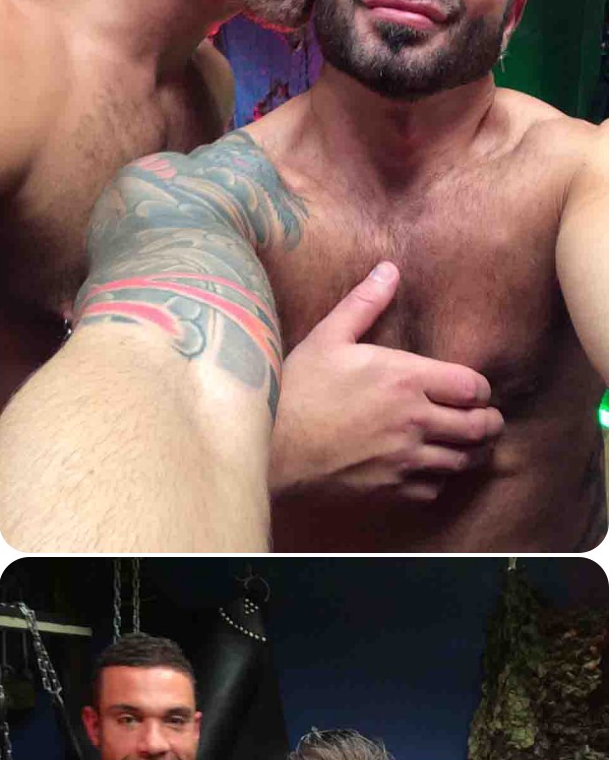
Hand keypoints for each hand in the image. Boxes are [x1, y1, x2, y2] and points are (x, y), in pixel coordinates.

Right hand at [272, 260, 502, 509]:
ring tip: (470, 445)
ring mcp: (405, 459)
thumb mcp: (328, 337)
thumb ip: (365, 304)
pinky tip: (430, 469)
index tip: (473, 390)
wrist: (271, 449)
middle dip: (489, 423)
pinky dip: (439, 479)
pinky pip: (434, 488)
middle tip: (488, 420)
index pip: (472, 387)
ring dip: (471, 452)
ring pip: (462, 461)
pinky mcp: (391, 489)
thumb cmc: (297, 390)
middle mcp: (415, 421)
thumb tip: (389, 269)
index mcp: (406, 379)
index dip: (480, 389)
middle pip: (478, 428)